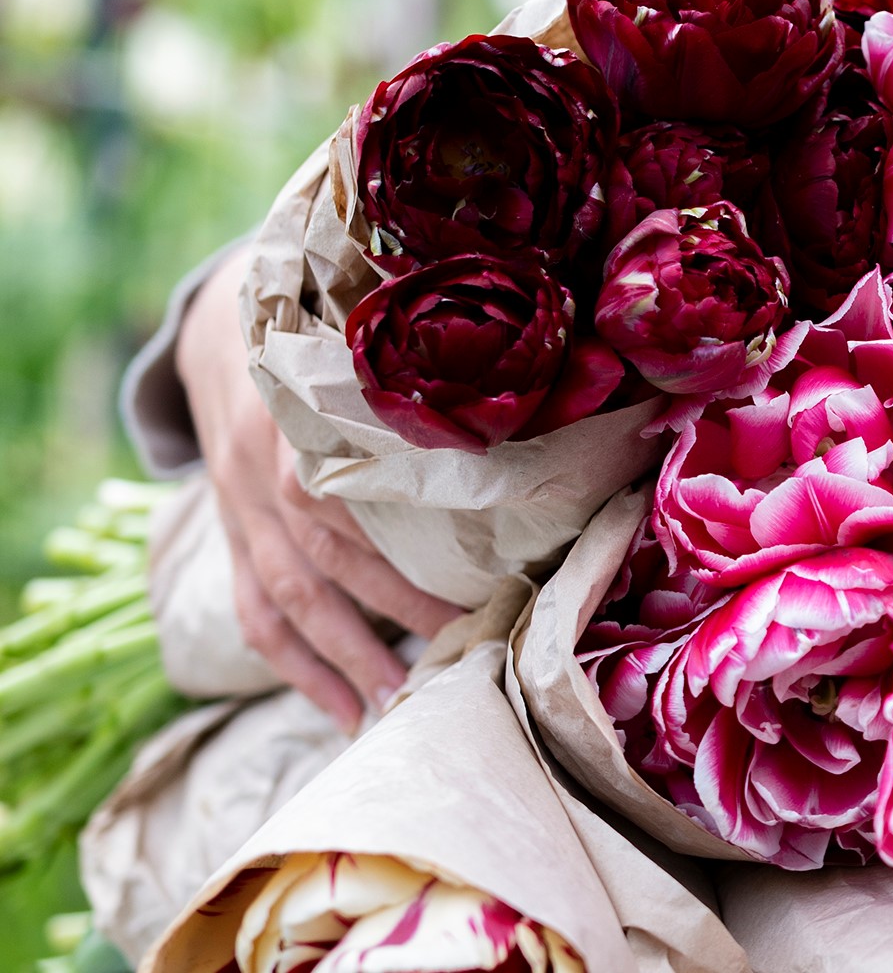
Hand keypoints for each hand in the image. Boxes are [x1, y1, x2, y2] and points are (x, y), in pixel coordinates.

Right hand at [175, 252, 461, 728]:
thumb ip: (418, 382)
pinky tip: (343, 710)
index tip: (480, 577)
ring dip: (346, 656)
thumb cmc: (323, 341)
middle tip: (464, 651)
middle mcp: (266, 470)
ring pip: (291, 595)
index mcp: (306, 416)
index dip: (410, 541)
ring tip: (400, 703)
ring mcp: (240, 510)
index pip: (355, 489)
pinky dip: (296, 668)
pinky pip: (255, 614)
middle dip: (399, 608)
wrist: (218, 334)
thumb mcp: (360, 344)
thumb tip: (522, 418)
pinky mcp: (230, 538)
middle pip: (331, 552)